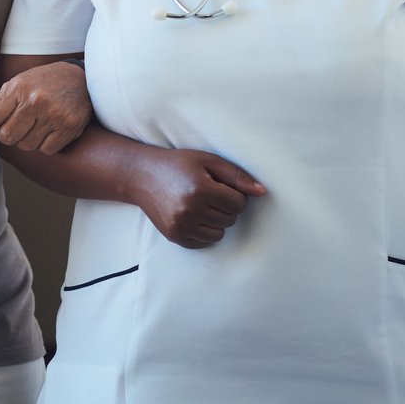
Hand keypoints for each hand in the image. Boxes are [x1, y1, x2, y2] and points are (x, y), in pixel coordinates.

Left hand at [0, 61, 92, 153]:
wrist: (81, 79)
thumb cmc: (42, 83)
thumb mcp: (15, 86)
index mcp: (17, 88)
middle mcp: (35, 101)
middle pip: (7, 137)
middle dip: (9, 135)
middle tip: (19, 125)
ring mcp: (53, 115)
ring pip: (26, 146)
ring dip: (28, 140)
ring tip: (36, 125)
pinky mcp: (69, 127)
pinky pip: (46, 150)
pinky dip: (45, 144)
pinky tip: (50, 130)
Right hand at [134, 149, 265, 247]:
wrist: (142, 176)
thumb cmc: (178, 165)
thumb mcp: (208, 161)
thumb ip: (237, 176)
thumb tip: (262, 192)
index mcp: (201, 189)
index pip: (239, 204)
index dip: (234, 194)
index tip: (221, 186)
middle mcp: (190, 210)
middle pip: (230, 219)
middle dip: (225, 207)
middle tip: (210, 194)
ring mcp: (181, 225)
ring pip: (219, 234)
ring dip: (217, 221)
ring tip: (202, 205)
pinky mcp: (174, 236)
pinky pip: (204, 243)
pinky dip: (204, 232)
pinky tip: (194, 216)